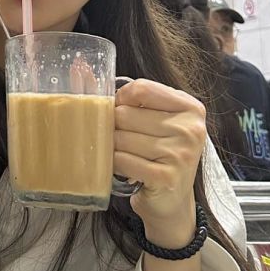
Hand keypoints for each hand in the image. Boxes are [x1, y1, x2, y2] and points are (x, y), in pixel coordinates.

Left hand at [114, 78, 206, 245]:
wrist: (171, 202)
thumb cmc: (158, 155)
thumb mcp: (153, 119)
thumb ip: (125, 94)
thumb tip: (78, 68)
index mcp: (190, 107)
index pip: (141, 89)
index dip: (120, 99)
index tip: (119, 111)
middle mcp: (191, 128)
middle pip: (127, 114)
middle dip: (114, 128)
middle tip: (122, 140)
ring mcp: (181, 154)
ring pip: (121, 138)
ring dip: (114, 148)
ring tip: (125, 154)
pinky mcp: (167, 177)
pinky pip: (122, 160)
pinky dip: (115, 165)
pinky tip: (124, 168)